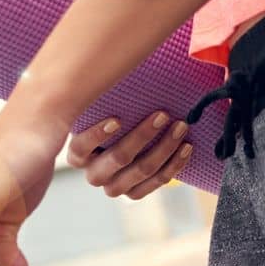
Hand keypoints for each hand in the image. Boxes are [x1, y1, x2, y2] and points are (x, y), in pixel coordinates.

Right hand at [67, 110, 192, 199]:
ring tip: (181, 127)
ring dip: (165, 148)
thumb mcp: (101, 111)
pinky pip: (157, 182)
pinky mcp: (134, 193)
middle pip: (118, 158)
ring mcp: (115, 187)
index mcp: (78, 155)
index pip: (80, 147)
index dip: (97, 135)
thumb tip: (117, 72)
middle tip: (163, 115)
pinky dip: (174, 164)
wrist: (124, 145)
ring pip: (142, 170)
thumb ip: (104, 102)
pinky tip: (186, 147)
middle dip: (143, 136)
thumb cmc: (110, 119)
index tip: (117, 119)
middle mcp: (94, 174)